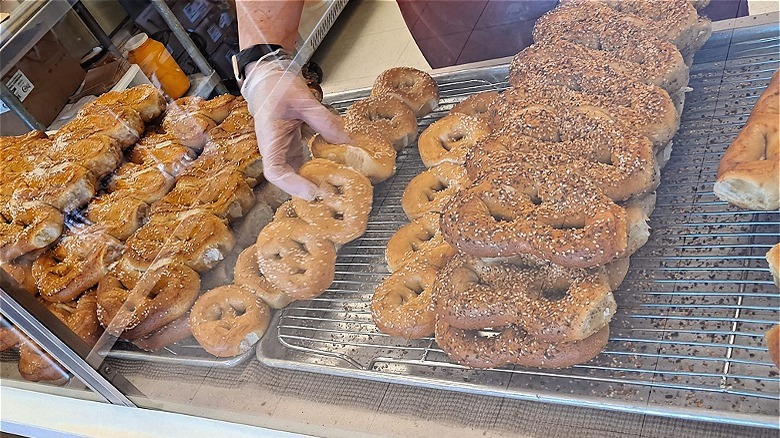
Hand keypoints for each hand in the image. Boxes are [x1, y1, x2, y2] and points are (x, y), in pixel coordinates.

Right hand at [241, 58, 349, 199]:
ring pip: (294, 174)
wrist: (269, 78)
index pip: (275, 171)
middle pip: (286, 179)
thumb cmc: (277, 85)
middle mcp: (274, 149)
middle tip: (331, 193)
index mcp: (270, 138)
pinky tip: (331, 171)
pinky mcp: (291, 147)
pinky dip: (316, 170)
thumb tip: (346, 141)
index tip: (312, 191)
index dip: (292, 185)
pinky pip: (302, 164)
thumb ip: (324, 120)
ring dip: (312, 182)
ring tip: (334, 186)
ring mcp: (282, 150)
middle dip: (306, 189)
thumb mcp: (303, 99)